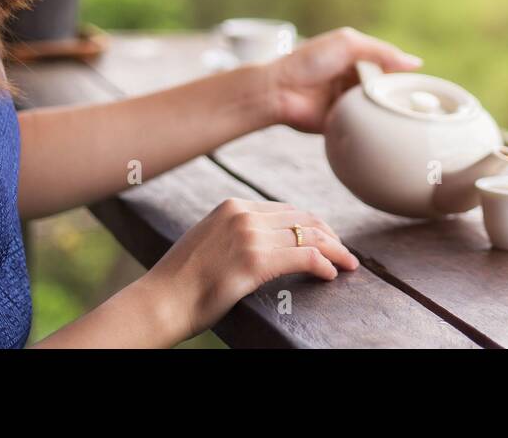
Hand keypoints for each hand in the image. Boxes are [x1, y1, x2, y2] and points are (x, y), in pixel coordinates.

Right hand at [145, 197, 358, 342]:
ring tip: (348, 264)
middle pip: (302, 219)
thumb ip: (234, 233)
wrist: (159, 302)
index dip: (312, 224)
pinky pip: (305, 257)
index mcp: (232, 206)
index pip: (286, 209)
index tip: (326, 238)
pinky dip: (324, 265)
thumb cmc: (179, 282)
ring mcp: (250, 236)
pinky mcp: (255, 261)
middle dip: (329, 235)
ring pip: (310, 237)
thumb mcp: (208, 242)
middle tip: (344, 252)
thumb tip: (263, 243)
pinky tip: (331, 275)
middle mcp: (243, 214)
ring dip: (335, 251)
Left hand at [265, 26, 422, 133]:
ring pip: (377, 106)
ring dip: (386, 109)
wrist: (280, 91)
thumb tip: (415, 63)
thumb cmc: (309, 61)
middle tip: (415, 103)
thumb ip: (382, 51)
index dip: (402, 73)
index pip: (388, 65)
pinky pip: (365, 124)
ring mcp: (348, 100)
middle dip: (396, 94)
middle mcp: (353, 79)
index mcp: (355, 58)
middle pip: (385, 87)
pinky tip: (388, 126)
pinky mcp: (344, 120)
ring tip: (403, 115)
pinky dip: (374, 124)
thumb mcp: (348, 44)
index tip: (420, 84)